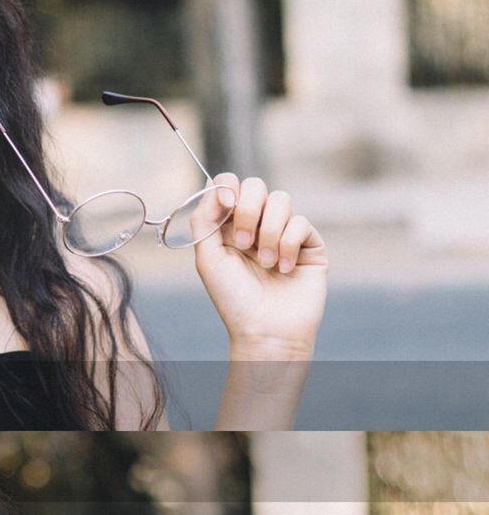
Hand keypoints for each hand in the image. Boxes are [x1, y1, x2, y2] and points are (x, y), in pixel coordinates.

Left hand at [192, 174, 327, 357]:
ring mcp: (284, 233)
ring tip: (264, 263)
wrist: (266, 329)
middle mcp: (256, 225)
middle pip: (256, 186)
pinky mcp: (309, 244)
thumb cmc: (234, 299)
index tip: (226, 205)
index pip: (230, 186)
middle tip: (243, 245)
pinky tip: (284, 269)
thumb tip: (216, 186)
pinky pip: (301, 222)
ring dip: (269, 232)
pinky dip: (289, 245)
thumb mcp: (207, 259)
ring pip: (281, 200)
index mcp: (229, 227)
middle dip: (249, 211)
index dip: (227, 187)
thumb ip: (205, 220)